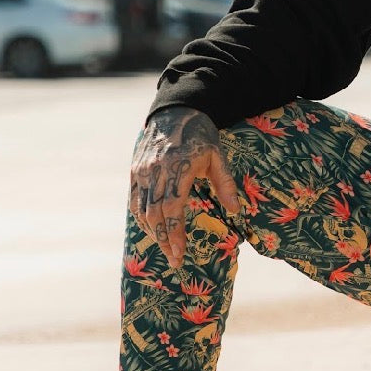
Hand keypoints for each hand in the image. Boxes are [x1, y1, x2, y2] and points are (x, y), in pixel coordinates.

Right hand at [129, 105, 240, 269]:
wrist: (175, 110)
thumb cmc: (201, 134)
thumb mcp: (218, 155)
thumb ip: (225, 183)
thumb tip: (236, 210)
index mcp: (177, 167)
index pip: (172, 208)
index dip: (174, 233)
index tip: (180, 253)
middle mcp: (155, 171)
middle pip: (154, 214)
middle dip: (163, 240)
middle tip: (174, 260)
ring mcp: (142, 171)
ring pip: (141, 209)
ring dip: (152, 232)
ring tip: (165, 248)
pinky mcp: (135, 170)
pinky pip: (134, 200)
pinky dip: (141, 218)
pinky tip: (152, 230)